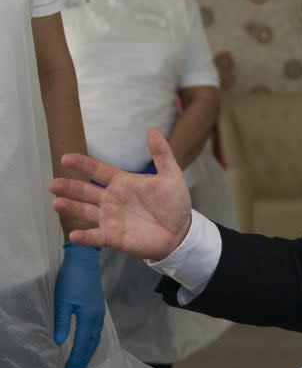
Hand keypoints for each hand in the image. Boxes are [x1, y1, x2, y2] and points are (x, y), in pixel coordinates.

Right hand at [50, 128, 192, 260]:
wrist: (181, 231)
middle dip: (69, 187)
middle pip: (85, 191)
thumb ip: (161, 154)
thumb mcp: (171, 176)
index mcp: (122, 182)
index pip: (98, 170)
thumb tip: (153, 129)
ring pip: (85, 212)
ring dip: (71, 208)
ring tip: (57, 203)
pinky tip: (74, 235)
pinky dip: (85, 237)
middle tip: (53, 184)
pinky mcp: (113, 237)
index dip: (83, 164)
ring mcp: (110, 218)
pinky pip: (96, 237)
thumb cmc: (174, 202)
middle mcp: (111, 199)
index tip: (66, 158)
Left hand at [54, 242, 103, 367]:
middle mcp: (97, 318)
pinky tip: (88, 345)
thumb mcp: (62, 302)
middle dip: (83, 360)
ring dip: (88, 353)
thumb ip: (62, 322)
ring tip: (81, 365)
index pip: (82, 344)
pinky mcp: (97, 308)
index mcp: (89, 317)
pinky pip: (96, 331)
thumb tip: (61, 342)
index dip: (76, 359)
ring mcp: (99, 313)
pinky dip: (92, 342)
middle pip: (91, 344)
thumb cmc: (71, 280)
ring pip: (95, 338)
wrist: (84, 261)